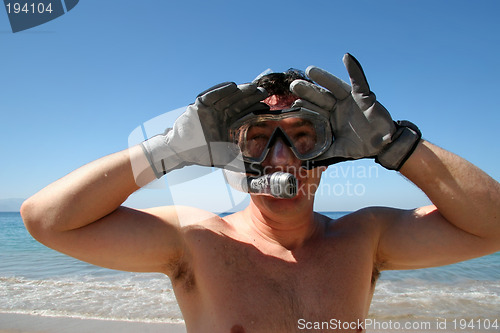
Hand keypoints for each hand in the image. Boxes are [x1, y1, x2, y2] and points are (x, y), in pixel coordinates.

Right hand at [141, 82, 267, 177]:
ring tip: (252, 87)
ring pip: (227, 96)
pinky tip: (232, 86)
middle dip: (251, 96)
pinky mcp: (199, 105)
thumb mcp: (224, 159)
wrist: (181, 151)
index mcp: (227, 123)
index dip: (255, 108)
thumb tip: (256, 172)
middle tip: (264, 92)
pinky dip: (220, 90)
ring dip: (240, 91)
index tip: (267, 105)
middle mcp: (220, 114)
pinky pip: (211, 95)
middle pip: (238, 102)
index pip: (244, 112)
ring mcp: (210, 108)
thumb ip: (239, 164)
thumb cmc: (202, 154)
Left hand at [291, 53, 419, 169]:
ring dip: (324, 78)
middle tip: (294, 85)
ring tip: (311, 71)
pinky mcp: (364, 95)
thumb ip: (324, 154)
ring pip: (334, 87)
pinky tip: (347, 58)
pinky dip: (354, 69)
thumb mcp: (339, 150)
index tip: (293, 104)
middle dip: (308, 91)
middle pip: (321, 97)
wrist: (383, 144)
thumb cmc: (361, 146)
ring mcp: (350, 100)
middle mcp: (337, 107)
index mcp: (330, 118)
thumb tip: (304, 162)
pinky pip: (359, 80)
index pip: (315, 110)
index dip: (305, 106)